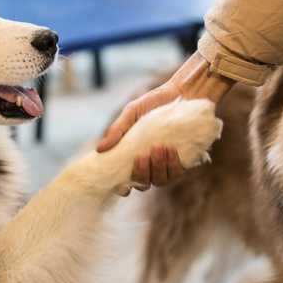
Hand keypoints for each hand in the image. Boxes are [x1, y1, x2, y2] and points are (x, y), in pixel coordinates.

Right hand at [97, 53, 234, 192]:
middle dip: (142, 175)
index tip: (123, 186)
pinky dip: (173, 164)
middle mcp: (150, 164)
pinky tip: (170, 150)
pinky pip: (177, 172)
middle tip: (141, 157)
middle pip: (144, 184)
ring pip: (160, 181)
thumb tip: (99, 149)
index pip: (126, 181)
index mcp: (133, 156)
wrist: (182, 93)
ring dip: (158, 168)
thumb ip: (116, 130)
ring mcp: (166, 164)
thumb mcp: (131, 113)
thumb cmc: (153, 103)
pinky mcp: (183, 161)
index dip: (123, 189)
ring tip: (158, 149)